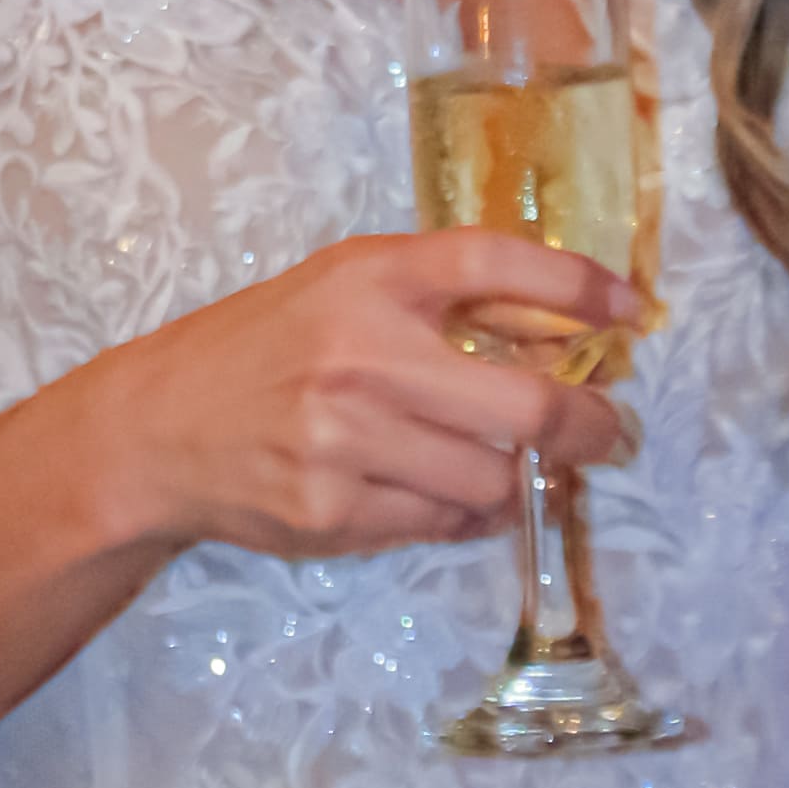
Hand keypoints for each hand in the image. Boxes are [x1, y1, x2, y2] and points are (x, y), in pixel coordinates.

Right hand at [88, 232, 634, 568]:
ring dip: (518, 479)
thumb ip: (441, 296)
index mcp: (369, 279)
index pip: (498, 265)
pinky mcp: (337, 514)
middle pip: (526, 406)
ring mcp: (348, 443)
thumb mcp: (344, 287)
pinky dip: (465, 512)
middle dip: (589, 429)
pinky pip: (446, 522)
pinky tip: (442, 490)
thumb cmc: (263, 348)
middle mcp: (362, 354)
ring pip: (494, 480)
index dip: (580, 286)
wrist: (157, 431)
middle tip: (611, 434)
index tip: (631, 309)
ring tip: (505, 465)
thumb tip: (568, 331)